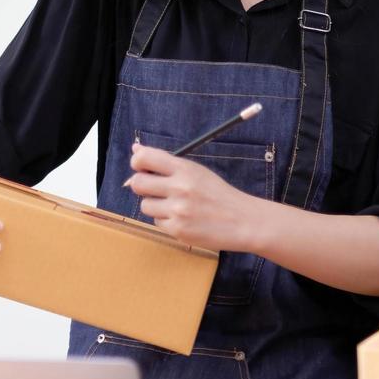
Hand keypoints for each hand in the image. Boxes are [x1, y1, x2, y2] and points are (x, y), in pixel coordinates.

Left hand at [127, 144, 257, 251]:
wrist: (243, 221)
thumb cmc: (219, 195)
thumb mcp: (197, 172)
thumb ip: (165, 162)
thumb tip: (136, 148)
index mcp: (185, 169)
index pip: (144, 158)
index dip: (137, 162)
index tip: (142, 168)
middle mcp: (179, 187)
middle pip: (137, 183)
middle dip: (141, 186)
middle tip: (154, 189)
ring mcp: (178, 210)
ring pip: (145, 205)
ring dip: (155, 206)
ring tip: (175, 206)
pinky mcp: (178, 230)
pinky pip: (157, 223)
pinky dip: (166, 221)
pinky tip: (183, 219)